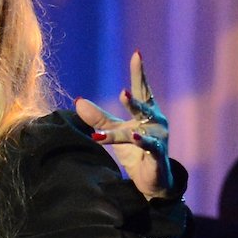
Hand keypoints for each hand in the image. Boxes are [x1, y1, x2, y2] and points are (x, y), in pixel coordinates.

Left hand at [75, 50, 172, 198]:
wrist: (152, 183)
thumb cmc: (136, 153)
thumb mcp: (116, 132)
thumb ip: (99, 118)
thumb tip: (78, 101)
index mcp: (148, 113)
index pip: (142, 90)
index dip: (139, 73)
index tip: (137, 54)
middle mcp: (155, 122)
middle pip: (143, 107)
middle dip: (133, 100)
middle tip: (122, 91)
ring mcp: (158, 138)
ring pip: (139, 128)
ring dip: (129, 121)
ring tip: (123, 104)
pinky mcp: (158, 155)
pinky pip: (149, 145)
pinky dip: (141, 140)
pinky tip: (134, 135)